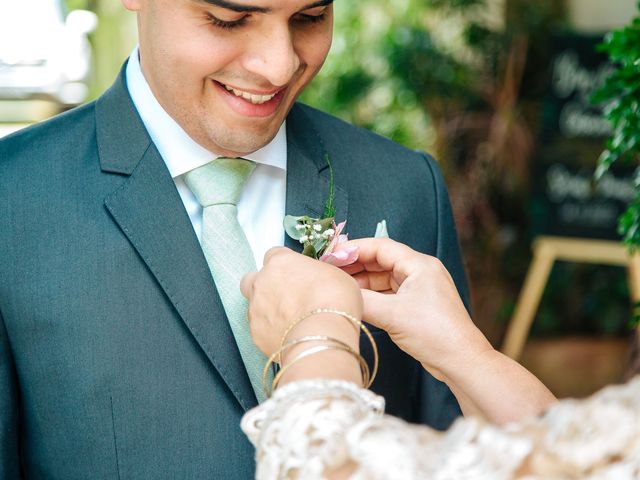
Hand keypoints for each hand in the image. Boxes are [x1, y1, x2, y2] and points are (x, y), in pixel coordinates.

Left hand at [240, 247, 362, 358]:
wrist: (323, 335)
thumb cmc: (335, 300)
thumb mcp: (336, 275)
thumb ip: (317, 274)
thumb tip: (318, 280)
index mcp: (280, 262)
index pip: (274, 255)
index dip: (285, 265)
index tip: (296, 274)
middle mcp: (261, 282)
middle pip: (252, 279)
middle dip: (264, 286)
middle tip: (284, 296)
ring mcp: (255, 309)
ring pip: (254, 306)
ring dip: (267, 311)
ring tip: (291, 322)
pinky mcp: (255, 334)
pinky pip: (260, 330)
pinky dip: (271, 333)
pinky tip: (289, 337)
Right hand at [341, 238, 491, 380]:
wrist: (461, 361)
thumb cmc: (434, 333)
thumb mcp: (392, 315)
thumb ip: (362, 301)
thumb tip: (336, 295)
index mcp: (419, 265)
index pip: (380, 247)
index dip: (353, 249)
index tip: (331, 255)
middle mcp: (420, 272)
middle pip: (380, 260)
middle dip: (355, 265)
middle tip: (329, 271)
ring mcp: (419, 289)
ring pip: (383, 278)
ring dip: (362, 281)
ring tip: (338, 287)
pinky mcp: (417, 306)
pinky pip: (389, 294)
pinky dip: (372, 296)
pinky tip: (356, 300)